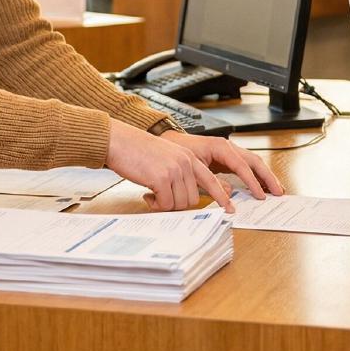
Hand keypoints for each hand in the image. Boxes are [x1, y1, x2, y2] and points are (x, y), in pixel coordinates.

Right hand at [105, 120, 226, 211]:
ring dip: (165, 205)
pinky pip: (165, 204)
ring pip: (180, 204)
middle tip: (162, 199)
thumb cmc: (138, 152)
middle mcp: (185, 162)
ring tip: (152, 194)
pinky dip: (155, 204)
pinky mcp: (161, 178)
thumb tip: (186, 199)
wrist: (119, 141)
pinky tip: (146, 194)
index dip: (221, 196)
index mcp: (189, 157)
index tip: (229, 209)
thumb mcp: (166, 158)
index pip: (211, 180)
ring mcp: (174, 170)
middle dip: (177, 204)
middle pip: (193, 199)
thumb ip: (180, 173)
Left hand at [162, 131, 285, 210]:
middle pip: (254, 161)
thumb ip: (212, 181)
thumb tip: (230, 192)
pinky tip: (263, 185)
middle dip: (268, 177)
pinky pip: (247, 166)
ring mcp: (230, 151)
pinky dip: (257, 175)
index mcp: (221, 146)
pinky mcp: (228, 158)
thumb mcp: (195, 169)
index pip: (242, 165)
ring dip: (266, 176)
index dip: (253, 181)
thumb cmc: (181, 152)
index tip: (260, 195)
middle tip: (279, 192)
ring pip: (254, 163)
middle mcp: (229, 147)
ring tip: (277, 189)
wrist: (172, 142)